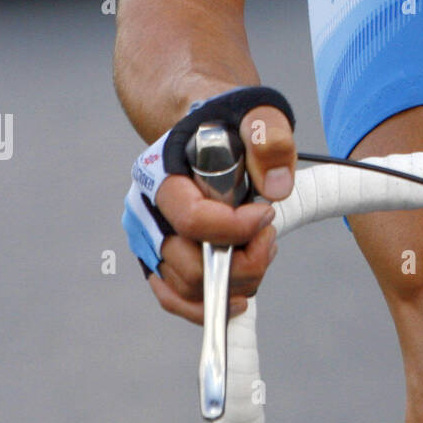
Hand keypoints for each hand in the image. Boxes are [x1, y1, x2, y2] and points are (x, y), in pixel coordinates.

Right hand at [151, 104, 295, 322]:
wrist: (208, 129)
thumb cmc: (229, 124)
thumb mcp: (257, 116)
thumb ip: (268, 140)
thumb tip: (276, 189)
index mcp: (160, 173)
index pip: (192, 219)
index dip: (234, 228)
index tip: (266, 216)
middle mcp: (146, 211)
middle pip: (188, 264)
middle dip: (241, 263)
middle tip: (269, 238)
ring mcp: (149, 238)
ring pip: (187, 287)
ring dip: (234, 281)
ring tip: (262, 251)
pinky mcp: (160, 257)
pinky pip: (176, 298)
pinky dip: (207, 305)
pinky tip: (241, 296)